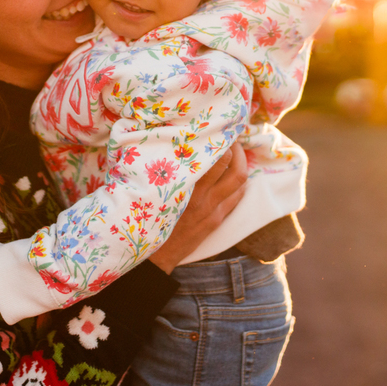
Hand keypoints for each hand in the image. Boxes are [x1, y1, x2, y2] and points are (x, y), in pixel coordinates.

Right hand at [149, 141, 247, 274]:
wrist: (152, 258)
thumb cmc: (144, 219)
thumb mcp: (146, 191)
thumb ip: (153, 167)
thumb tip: (153, 140)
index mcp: (185, 189)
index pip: (214, 159)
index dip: (220, 140)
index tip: (216, 127)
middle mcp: (204, 199)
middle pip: (234, 167)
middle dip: (236, 147)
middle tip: (229, 134)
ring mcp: (214, 210)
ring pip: (240, 180)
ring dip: (242, 161)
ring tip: (235, 149)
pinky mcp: (217, 220)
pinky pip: (237, 196)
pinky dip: (239, 181)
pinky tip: (233, 172)